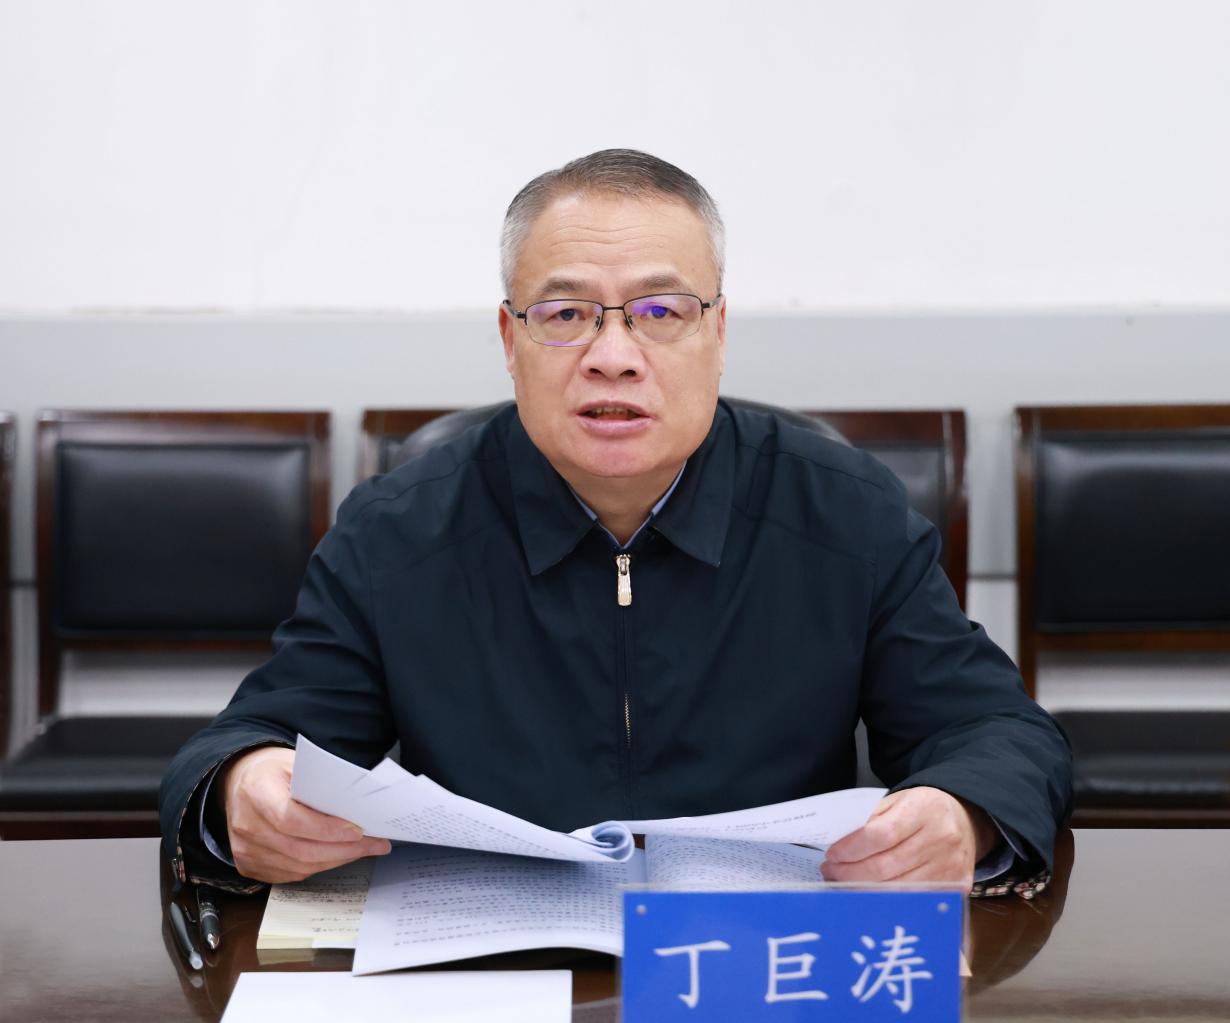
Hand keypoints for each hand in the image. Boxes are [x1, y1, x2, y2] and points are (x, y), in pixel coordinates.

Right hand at [219, 746, 391, 882]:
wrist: (241, 782)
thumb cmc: (274, 771)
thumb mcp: (298, 764)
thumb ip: (322, 784)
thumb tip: (359, 806)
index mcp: (257, 791)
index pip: (291, 820)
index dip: (327, 829)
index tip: (357, 831)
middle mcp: (246, 824)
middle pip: (298, 849)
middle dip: (343, 850)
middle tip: (374, 844)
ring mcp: (245, 849)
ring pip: (298, 866)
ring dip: (336, 860)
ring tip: (363, 850)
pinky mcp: (248, 865)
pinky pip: (290, 874)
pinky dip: (318, 867)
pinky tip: (337, 856)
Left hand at [820, 786, 996, 887]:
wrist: (965, 821)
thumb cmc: (922, 810)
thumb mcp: (898, 801)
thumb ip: (871, 818)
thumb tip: (840, 843)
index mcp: (924, 809)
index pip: (880, 834)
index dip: (852, 849)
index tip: (832, 854)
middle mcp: (941, 838)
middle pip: (886, 866)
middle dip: (850, 873)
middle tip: (830, 872)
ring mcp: (951, 865)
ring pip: (897, 888)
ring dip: (863, 890)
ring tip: (844, 883)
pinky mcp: (956, 886)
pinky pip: (914, 900)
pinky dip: (887, 900)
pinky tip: (869, 894)